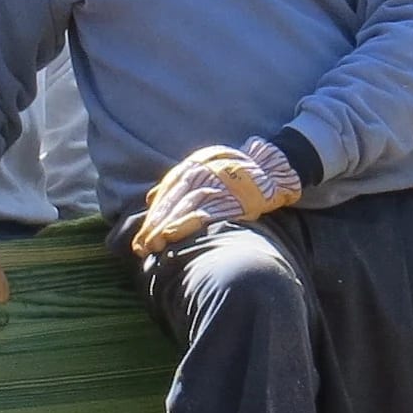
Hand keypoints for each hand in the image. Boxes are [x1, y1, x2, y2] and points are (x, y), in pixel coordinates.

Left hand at [132, 139, 301, 254]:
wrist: (272, 167)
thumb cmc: (235, 173)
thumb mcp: (206, 167)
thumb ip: (180, 182)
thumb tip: (151, 198)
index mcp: (194, 165)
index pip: (167, 193)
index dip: (153, 216)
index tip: (140, 238)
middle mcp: (203, 171)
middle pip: (173, 200)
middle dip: (155, 225)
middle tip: (142, 247)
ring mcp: (218, 183)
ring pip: (185, 206)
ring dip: (167, 226)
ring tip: (154, 245)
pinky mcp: (233, 196)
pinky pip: (206, 210)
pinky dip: (189, 222)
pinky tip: (174, 234)